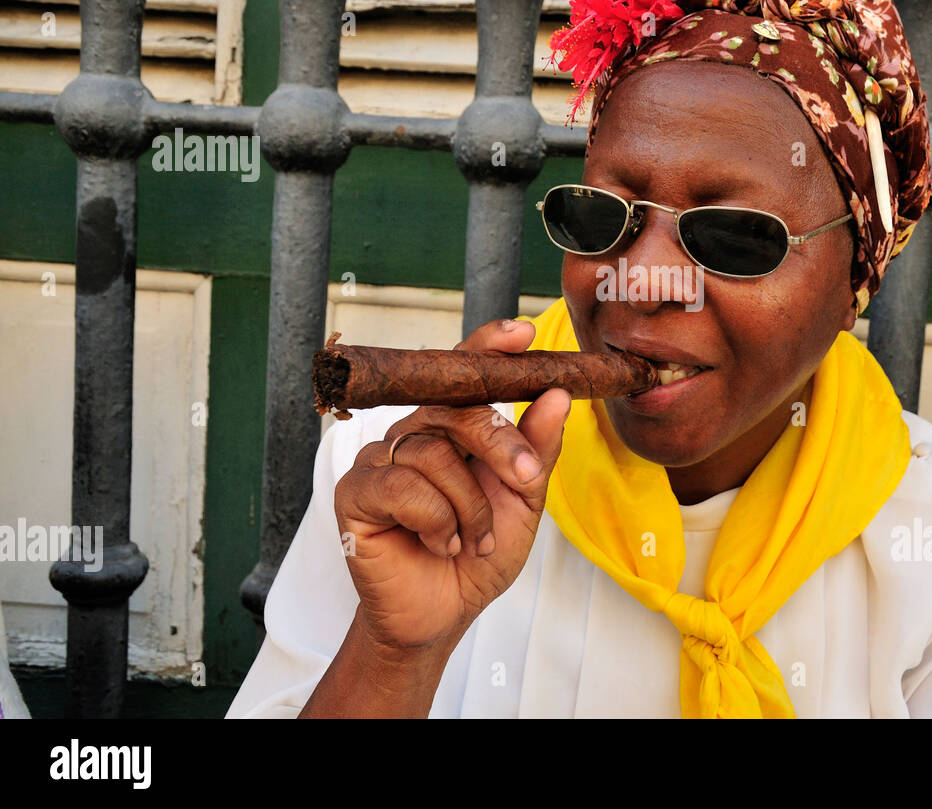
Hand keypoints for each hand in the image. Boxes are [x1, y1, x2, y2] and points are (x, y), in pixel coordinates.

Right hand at [332, 318, 569, 653]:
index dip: (490, 345)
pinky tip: (440, 543)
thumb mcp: (523, 500)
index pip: (466, 373)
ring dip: (469, 505)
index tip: (523, 335)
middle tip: (524, 481)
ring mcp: (381, 459)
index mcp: (454, 428)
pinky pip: (402, 485)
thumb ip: (536, 448)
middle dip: (501, 445)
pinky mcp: (355, 491)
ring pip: (433, 453)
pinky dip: (435, 520)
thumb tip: (557, 397)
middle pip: (457, 410)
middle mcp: (415, 433)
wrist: (443, 614)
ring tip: (474, 539)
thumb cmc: (478, 555)